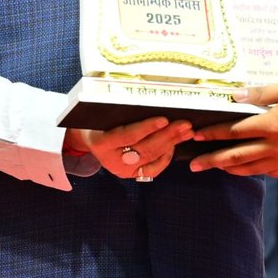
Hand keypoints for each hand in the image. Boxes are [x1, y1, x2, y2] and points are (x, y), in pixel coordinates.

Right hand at [66, 117, 192, 181]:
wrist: (91, 140)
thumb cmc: (99, 123)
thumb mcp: (105, 115)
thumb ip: (124, 113)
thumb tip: (151, 103)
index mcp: (102, 143)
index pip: (128, 135)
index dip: (147, 128)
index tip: (164, 119)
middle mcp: (112, 160)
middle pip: (144, 148)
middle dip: (167, 135)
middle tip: (184, 124)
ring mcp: (123, 170)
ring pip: (152, 157)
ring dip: (172, 143)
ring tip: (186, 132)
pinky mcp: (133, 175)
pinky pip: (154, 168)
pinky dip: (166, 156)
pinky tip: (174, 144)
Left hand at [187, 79, 277, 177]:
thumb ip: (261, 94)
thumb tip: (235, 96)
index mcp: (272, 125)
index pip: (233, 132)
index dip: (212, 134)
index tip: (196, 135)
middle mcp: (276, 146)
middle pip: (236, 156)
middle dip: (212, 160)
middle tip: (194, 164)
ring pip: (251, 169)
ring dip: (230, 168)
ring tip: (215, 167)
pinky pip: (270, 172)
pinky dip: (254, 171)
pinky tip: (246, 169)